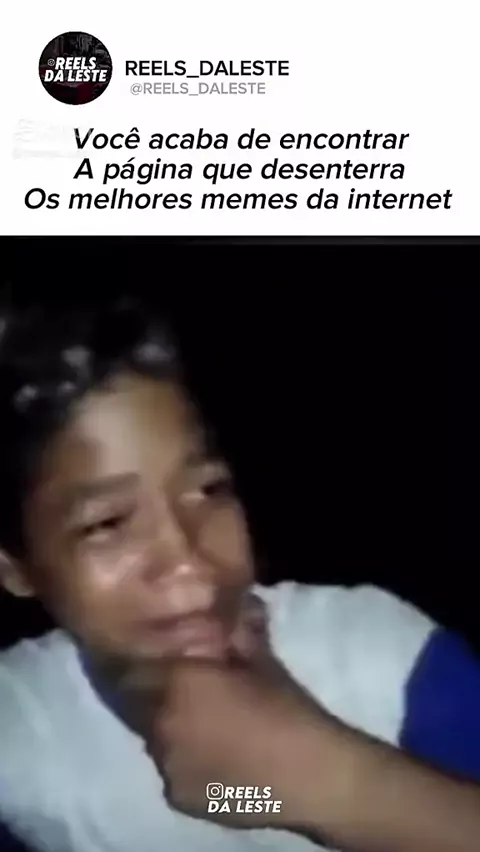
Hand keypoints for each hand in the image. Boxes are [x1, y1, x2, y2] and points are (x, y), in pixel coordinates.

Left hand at [113, 596, 330, 827]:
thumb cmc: (287, 709)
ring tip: (204, 726)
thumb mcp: (262, 660)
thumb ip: (237, 635)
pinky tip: (214, 758)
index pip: (135, 667)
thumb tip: (230, 610)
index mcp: (177, 683)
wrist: (310, 775)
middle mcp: (159, 723)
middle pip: (142, 702)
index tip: (162, 656)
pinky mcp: (177, 795)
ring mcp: (166, 764)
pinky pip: (172, 770)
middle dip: (159, 694)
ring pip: (157, 738)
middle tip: (187, 691)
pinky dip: (186, 761)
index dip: (147, 661)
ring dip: (173, 728)